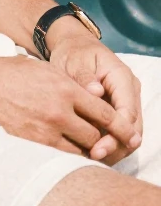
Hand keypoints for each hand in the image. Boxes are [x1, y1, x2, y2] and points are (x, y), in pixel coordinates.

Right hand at [0, 54, 140, 157]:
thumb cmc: (8, 74)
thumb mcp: (43, 70)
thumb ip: (71, 84)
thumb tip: (96, 97)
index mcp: (63, 88)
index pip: (103, 113)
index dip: (118, 125)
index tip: (126, 132)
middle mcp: (58, 111)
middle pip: (95, 136)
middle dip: (102, 139)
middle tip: (104, 141)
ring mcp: (44, 131)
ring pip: (80, 150)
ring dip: (86, 150)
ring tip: (86, 148)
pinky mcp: (31, 145)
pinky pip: (59, 157)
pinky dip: (67, 157)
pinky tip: (67, 153)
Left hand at [47, 22, 141, 163]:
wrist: (75, 47)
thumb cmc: (74, 54)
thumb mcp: (75, 61)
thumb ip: (84, 77)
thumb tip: (96, 92)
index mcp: (122, 77)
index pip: (127, 113)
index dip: (115, 134)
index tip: (98, 148)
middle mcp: (130, 91)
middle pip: (133, 127)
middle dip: (116, 146)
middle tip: (94, 158)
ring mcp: (127, 100)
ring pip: (129, 132)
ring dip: (114, 148)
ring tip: (91, 158)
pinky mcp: (119, 108)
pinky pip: (120, 130)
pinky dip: (110, 142)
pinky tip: (91, 150)